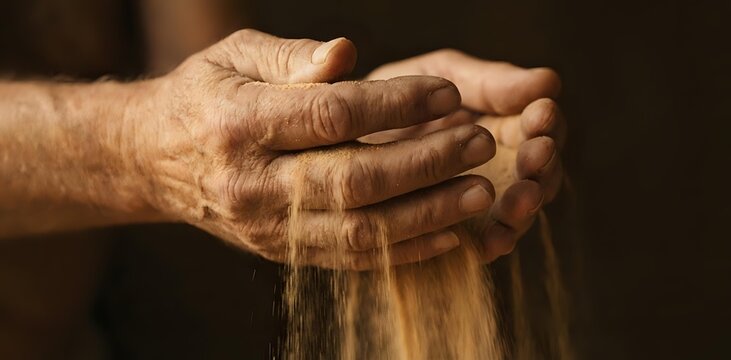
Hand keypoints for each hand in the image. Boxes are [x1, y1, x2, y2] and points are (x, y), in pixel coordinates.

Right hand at [129, 30, 498, 269]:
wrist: (153, 160)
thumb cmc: (206, 96)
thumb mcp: (234, 56)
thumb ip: (293, 56)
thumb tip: (348, 54)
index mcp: (240, 123)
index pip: (331, 116)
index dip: (396, 104)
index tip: (447, 93)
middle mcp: (252, 182)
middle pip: (354, 179)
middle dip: (426, 161)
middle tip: (480, 142)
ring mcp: (267, 227)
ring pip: (359, 230)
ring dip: (428, 214)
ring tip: (481, 192)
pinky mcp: (281, 253)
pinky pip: (350, 259)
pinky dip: (404, 251)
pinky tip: (449, 233)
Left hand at [363, 49, 565, 261]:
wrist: (337, 135)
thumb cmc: (396, 95)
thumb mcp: (443, 75)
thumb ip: (492, 80)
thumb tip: (551, 80)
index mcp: (504, 124)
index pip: (542, 127)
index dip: (547, 122)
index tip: (541, 112)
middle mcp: (501, 167)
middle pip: (540, 173)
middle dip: (543, 165)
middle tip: (538, 154)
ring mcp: (480, 202)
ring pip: (518, 211)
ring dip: (525, 206)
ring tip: (521, 197)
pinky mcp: (456, 233)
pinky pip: (483, 244)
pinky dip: (493, 242)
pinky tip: (493, 239)